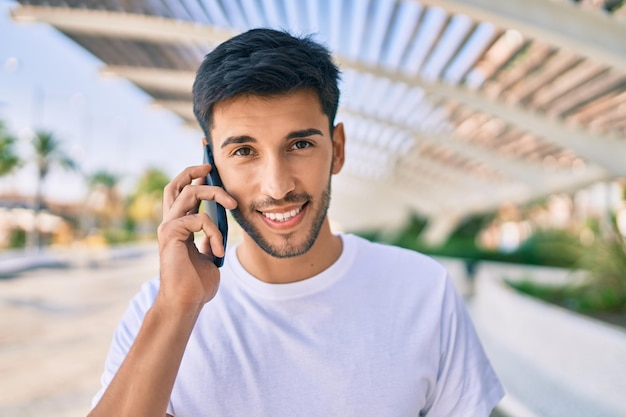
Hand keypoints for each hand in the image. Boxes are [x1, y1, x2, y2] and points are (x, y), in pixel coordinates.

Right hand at [156, 164, 236, 310]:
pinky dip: (214, 232)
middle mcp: (171, 222)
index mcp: (180, 225)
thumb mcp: (208, 255)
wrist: (186, 303)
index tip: (208, 160)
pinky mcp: (170, 234)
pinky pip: (199, 219)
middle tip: (213, 168)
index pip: (183, 192)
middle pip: (178, 184)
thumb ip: (209, 238)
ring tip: (233, 205)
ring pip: (190, 193)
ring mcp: (168, 227)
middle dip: (195, 170)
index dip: (193, 175)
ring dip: (216, 194)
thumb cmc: (197, 284)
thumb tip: (219, 225)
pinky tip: (217, 251)